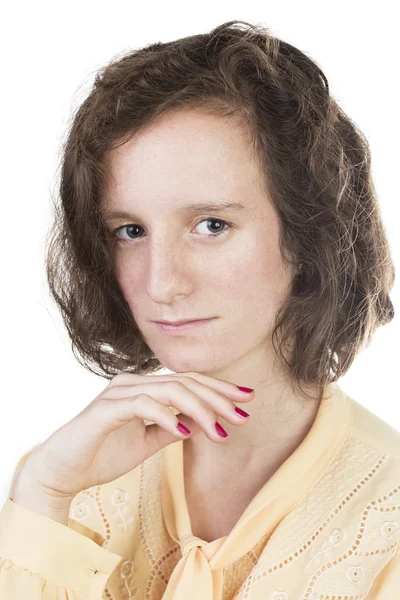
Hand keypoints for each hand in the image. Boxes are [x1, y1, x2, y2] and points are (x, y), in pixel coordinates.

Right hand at [14, 371, 253, 503]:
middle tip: (243, 415)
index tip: (247, 401)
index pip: (188, 381)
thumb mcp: (148, 443)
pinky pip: (142, 404)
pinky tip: (183, 431)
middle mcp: (132, 383)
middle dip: (218, 398)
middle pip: (184, 381)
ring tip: (220, 431)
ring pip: (169, 389)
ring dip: (199, 409)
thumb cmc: (102, 454)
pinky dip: (166, 415)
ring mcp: (118, 393)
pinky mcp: (106, 409)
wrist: (62, 471)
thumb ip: (172, 428)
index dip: (219, 389)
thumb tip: (204, 421)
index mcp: (143, 388)